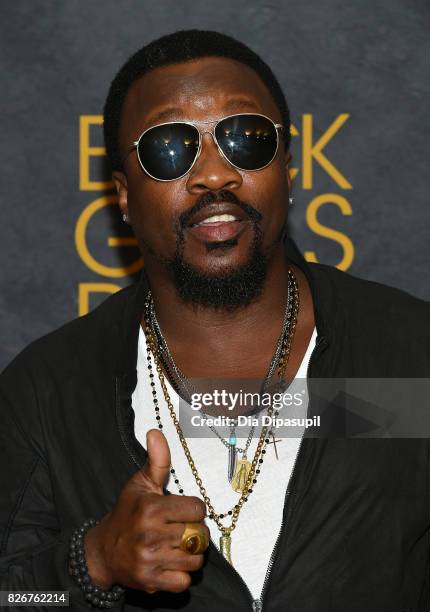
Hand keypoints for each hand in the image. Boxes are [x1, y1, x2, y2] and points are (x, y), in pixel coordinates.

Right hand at [83, 429, 207, 593]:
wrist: (104, 551)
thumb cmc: (127, 514)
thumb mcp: (140, 484)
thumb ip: (157, 460)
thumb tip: (156, 432)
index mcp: (152, 509)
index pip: (197, 509)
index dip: (193, 509)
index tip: (180, 510)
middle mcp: (151, 535)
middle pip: (199, 535)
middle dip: (192, 532)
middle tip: (177, 529)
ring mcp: (151, 561)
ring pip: (195, 560)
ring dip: (189, 554)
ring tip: (174, 546)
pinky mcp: (151, 582)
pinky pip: (185, 582)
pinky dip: (180, 575)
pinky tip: (169, 563)